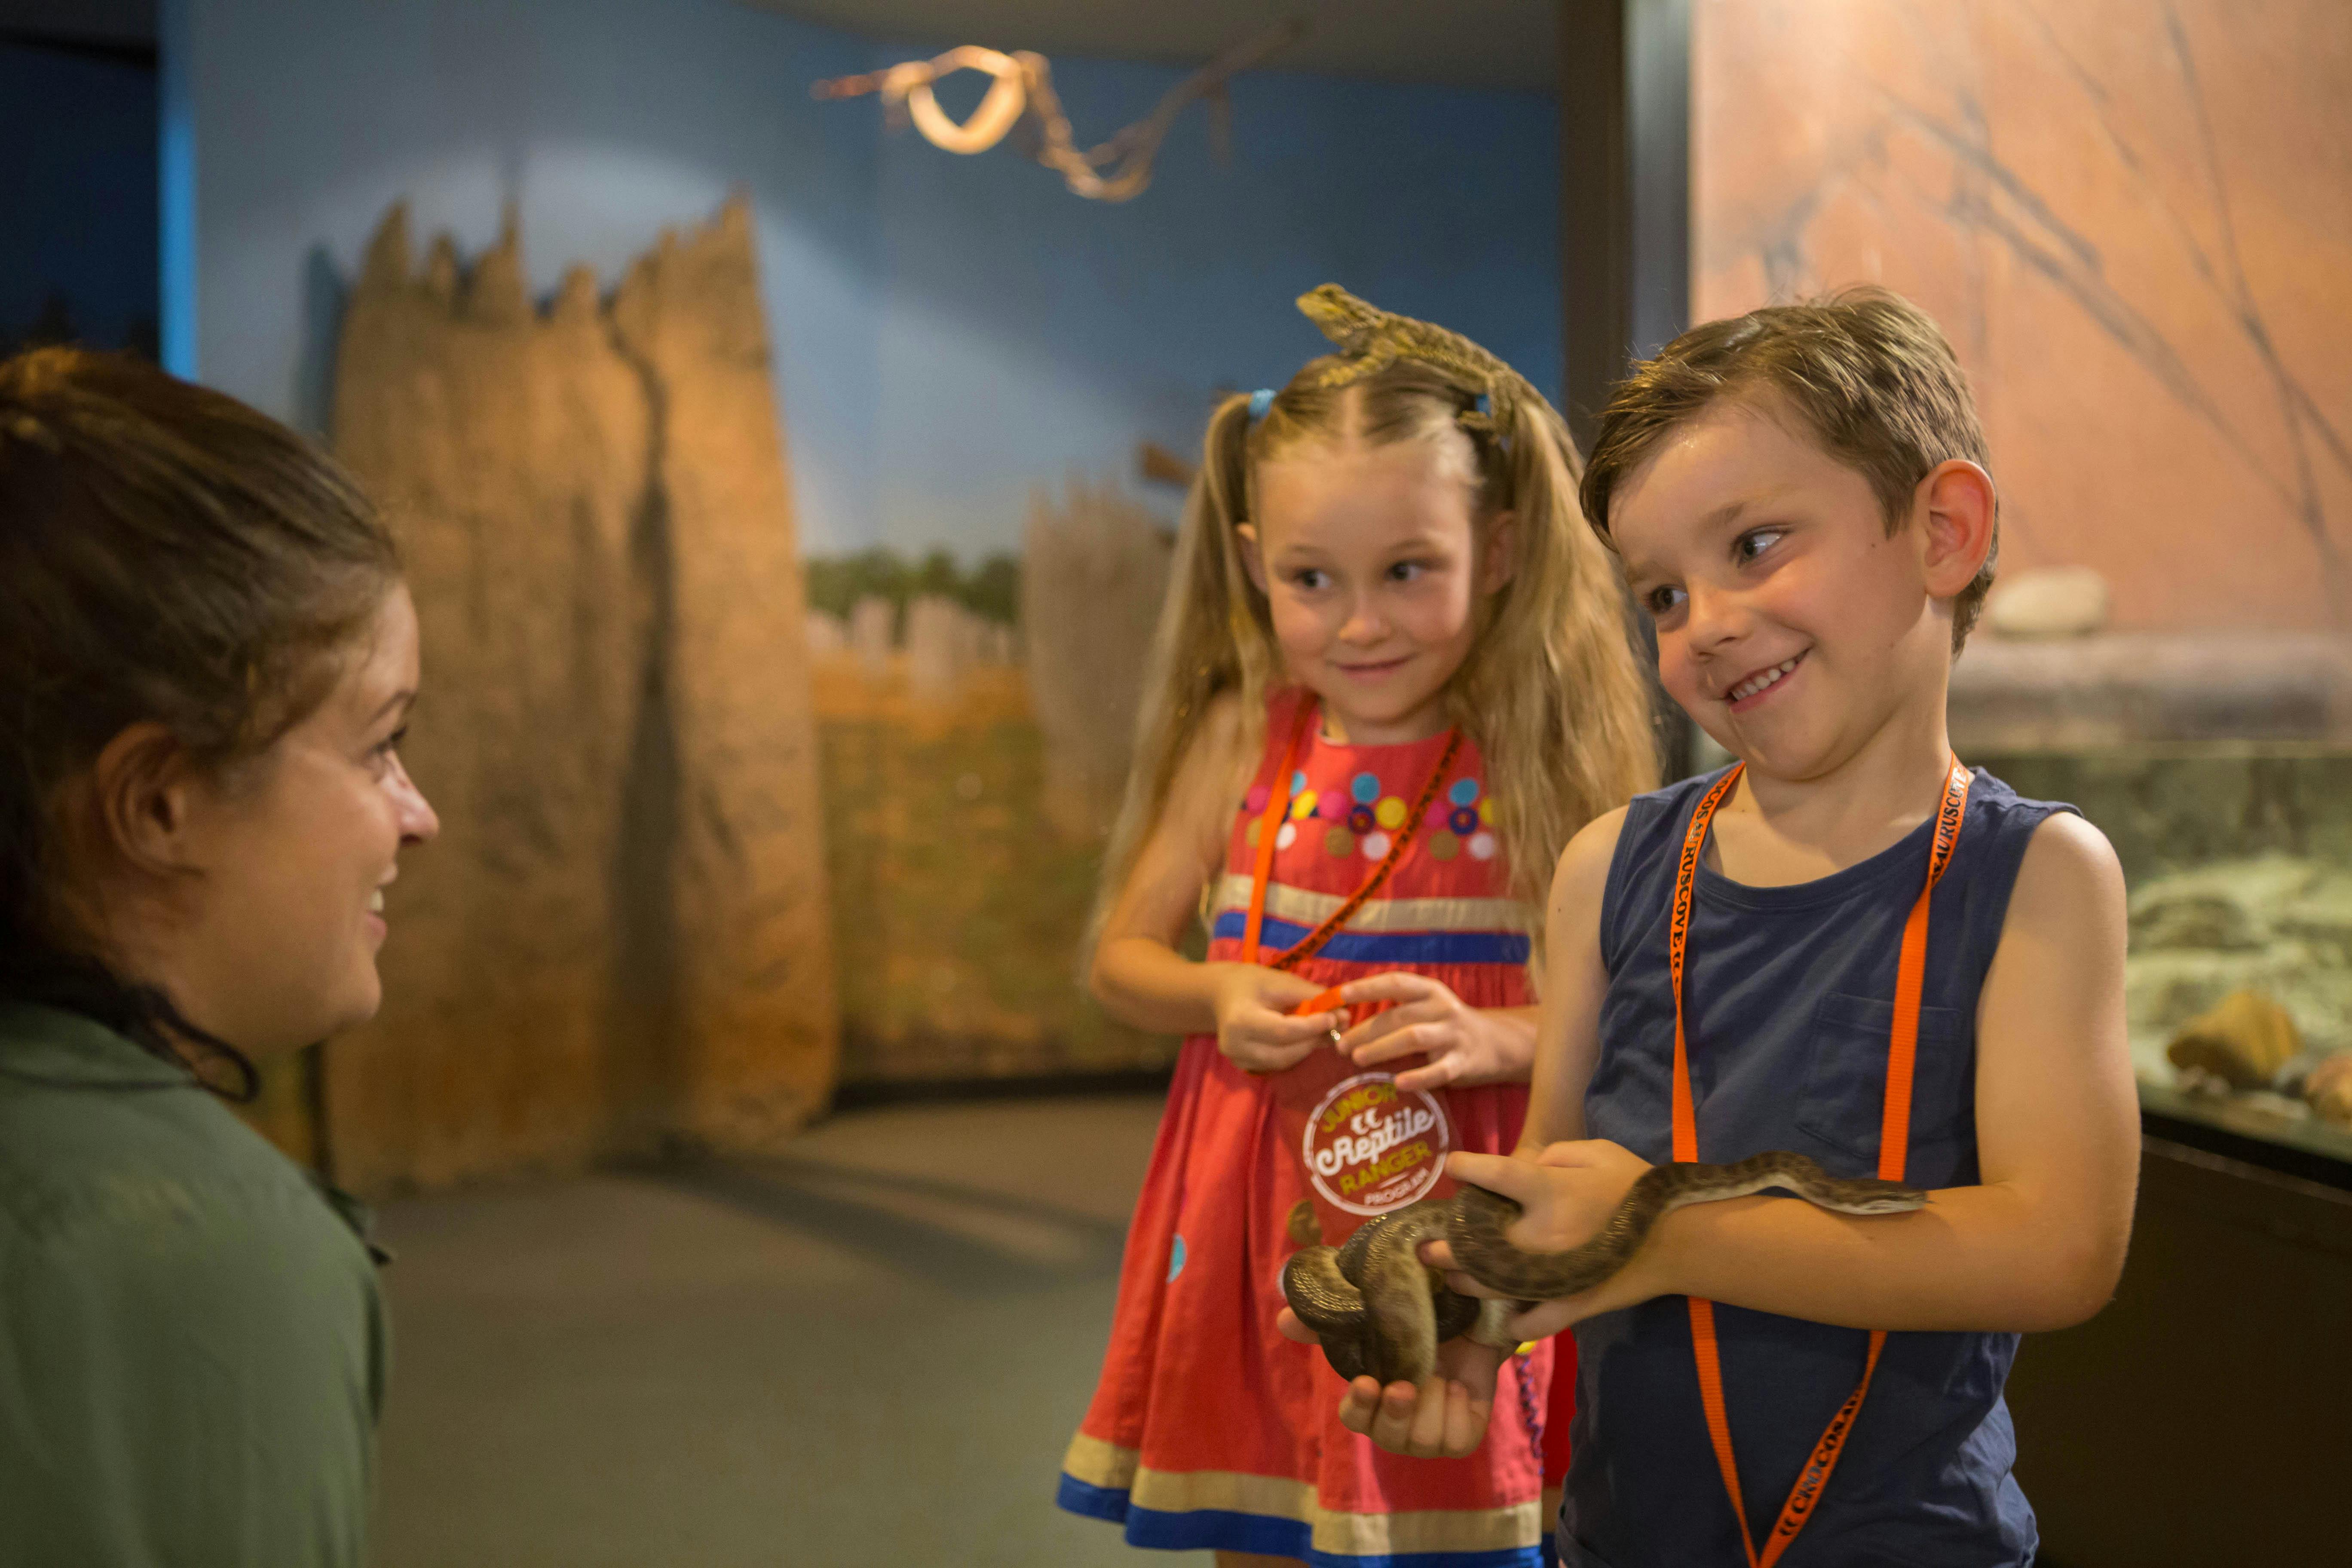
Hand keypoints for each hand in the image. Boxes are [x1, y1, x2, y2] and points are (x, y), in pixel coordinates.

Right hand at [1208, 964, 1340, 1072]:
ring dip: (1308, 1047)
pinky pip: (1278, 1063)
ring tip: (1325, 1031)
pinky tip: (1306, 1038)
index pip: (1282, 1031)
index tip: (1334, 1018)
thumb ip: (1311, 997)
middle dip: (1314, 1039)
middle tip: (1337, 1026)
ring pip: (1284, 1061)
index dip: (1311, 1027)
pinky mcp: (1244, 1066)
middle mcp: (1235, 1046)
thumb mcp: (1280, 981)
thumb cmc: (1250, 983)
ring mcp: (1238, 1060)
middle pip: (1285, 1052)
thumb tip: (1344, 1015)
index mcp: (1240, 1020)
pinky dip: (1296, 1052)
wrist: (1219, 996)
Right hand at [1275, 1307, 1503, 1458]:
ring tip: (1439, 1373)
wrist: (1471, 1319)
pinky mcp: (1462, 1436)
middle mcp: (1397, 1424)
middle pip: (1386, 1437)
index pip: (1354, 1418)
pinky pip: (1455, 1441)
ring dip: (1431, 1403)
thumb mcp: (1379, 1314)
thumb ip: (1332, 1320)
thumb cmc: (1419, 1321)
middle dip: (1394, 1414)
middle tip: (1404, 1386)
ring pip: (1422, 1440)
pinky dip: (1455, 1410)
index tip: (1367, 1383)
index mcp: (1373, 1399)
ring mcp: (1429, 1435)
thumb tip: (1284, 1319)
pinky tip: (1456, 1386)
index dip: (1359, 1406)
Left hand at [1333, 973, 1530, 1091]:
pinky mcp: (1463, 1062)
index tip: (1342, 994)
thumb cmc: (1446, 1026)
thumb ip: (1397, 1012)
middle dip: (1366, 1030)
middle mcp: (1442, 1008)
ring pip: (1414, 1037)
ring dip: (1383, 1048)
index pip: (1396, 983)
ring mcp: (1454, 1035)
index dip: (1368, 987)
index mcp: (1429, 991)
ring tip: (1358, 1059)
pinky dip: (1418, 1077)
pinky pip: (1439, 1070)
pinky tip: (1398, 1083)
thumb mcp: (1427, 1008)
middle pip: (1398, 1016)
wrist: (1495, 1044)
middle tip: (1341, 1046)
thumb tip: (1346, 1026)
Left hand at [1427, 1142, 1668, 1326]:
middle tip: (1426, 1244)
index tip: (1451, 1166)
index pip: (1495, 1174)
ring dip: (1467, 1282)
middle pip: (1479, 1242)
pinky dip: (1517, 1327)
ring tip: (1449, 1277)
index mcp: (1550, 1191)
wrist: (1682, 1236)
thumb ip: (1555, 1154)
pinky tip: (1501, 1323)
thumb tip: (1521, 1167)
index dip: (1466, 1168)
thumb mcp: (1597, 1151)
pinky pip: (1537, 1323)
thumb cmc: (1637, 1187)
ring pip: (1495, 1285)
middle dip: (1447, 1245)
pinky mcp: (1574, 1302)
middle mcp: (1544, 1234)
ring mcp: (1556, 1274)